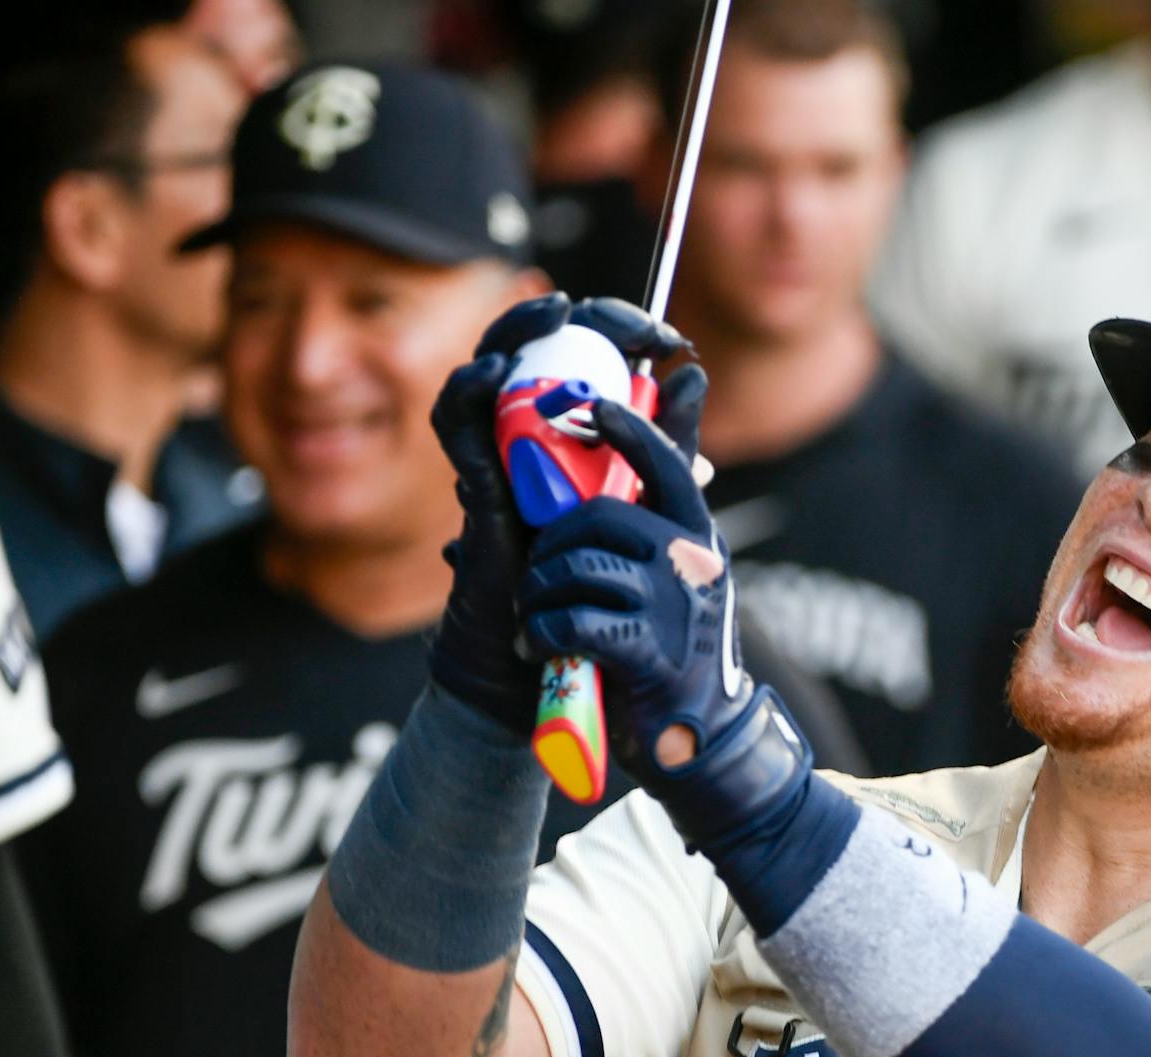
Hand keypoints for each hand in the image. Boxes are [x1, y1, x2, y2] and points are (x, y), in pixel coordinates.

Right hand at [427, 293, 703, 733]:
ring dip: (514, 333)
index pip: (584, 351)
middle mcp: (532, 431)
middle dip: (572, 316)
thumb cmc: (604, 576)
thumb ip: (670, 443)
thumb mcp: (653, 497)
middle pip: (533, 347)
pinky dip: (468, 392)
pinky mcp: (475, 486)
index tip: (666, 337)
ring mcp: (500, 456)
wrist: (565, 650)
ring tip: (553, 312)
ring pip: (488, 372)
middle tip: (621, 321)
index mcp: (576, 427)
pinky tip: (494, 373)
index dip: (619, 328)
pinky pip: (456, 427)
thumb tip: (693, 372)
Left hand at [517, 401, 808, 851]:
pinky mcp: (647, 650)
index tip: (596, 407)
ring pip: (573, 569)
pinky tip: (542, 649)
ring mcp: (672, 604)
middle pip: (595, 516)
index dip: (631, 429)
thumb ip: (664, 514)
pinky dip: (542, 636)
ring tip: (540, 622)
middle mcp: (692, 560)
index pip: (667, 463)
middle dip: (551, 548)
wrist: (700, 743)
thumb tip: (668, 417)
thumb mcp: (682, 577)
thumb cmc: (676, 654)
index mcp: (697, 536)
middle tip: (541, 582)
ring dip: (540, 598)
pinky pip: (569, 620)